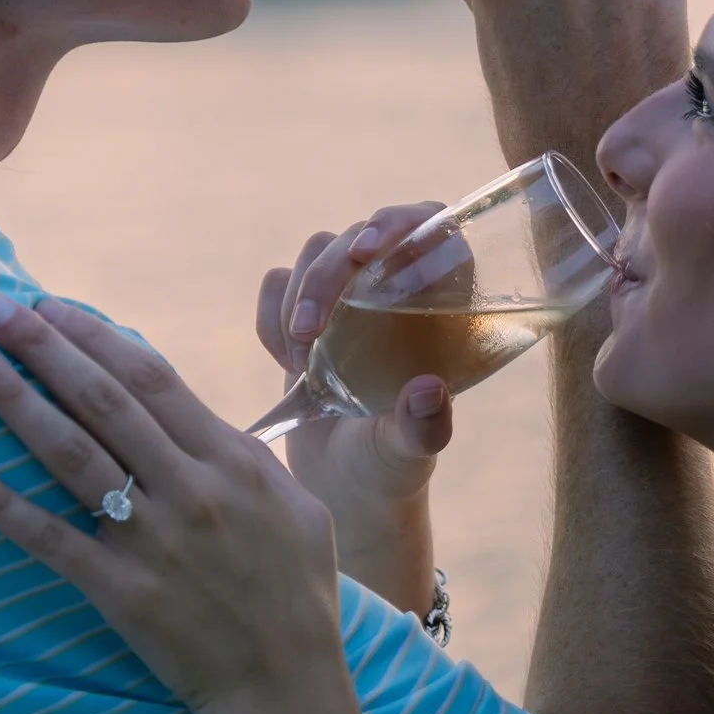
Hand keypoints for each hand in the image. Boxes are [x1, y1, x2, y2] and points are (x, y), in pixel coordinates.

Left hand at [0, 295, 354, 713]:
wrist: (287, 691)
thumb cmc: (299, 597)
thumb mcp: (298, 508)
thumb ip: (245, 456)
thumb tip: (196, 417)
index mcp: (232, 460)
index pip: (150, 376)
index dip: (93, 334)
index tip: (46, 305)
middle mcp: (191, 489)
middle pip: (102, 398)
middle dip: (41, 344)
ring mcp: (154, 540)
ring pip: (70, 452)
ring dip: (12, 398)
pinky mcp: (122, 593)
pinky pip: (50, 538)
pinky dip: (0, 502)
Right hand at [258, 211, 453, 588]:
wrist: (341, 492)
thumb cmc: (390, 472)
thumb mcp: (408, 453)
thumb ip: (423, 428)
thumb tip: (430, 391)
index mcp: (442, 306)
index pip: (431, 225)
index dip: (401, 221)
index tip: (366, 251)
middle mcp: (400, 291)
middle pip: (360, 237)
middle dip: (326, 275)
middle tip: (308, 334)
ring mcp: (351, 300)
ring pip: (316, 252)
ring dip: (297, 295)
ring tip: (298, 359)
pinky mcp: (308, 316)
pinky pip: (278, 283)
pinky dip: (270, 313)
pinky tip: (284, 361)